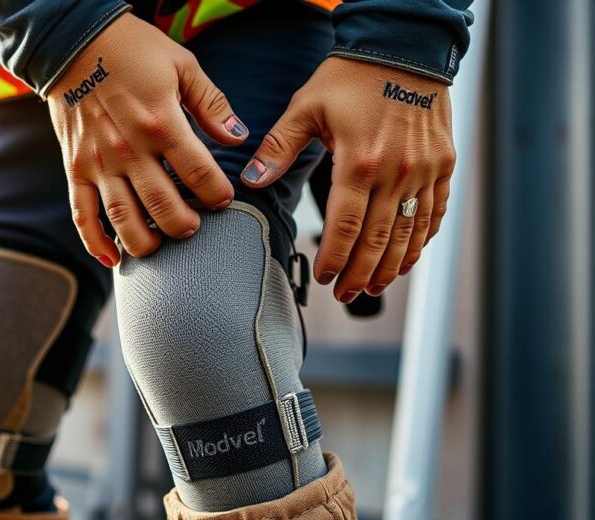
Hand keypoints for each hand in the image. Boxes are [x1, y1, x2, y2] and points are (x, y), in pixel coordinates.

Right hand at [47, 13, 247, 266]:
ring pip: (124, 220)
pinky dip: (95, 243)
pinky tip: (113, 260)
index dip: (218, 194)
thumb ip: (212, 104)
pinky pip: (82, 215)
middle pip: (164, 207)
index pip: (199, 174)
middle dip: (186, 225)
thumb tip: (238, 137)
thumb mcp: (181, 65)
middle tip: (194, 226)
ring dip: (147, 242)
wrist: (73, 42)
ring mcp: (99, 163)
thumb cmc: (132, 50)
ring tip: (162, 244)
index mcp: (161, 123)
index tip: (223, 199)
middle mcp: (129, 150)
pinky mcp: (75, 168)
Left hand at [242, 57, 454, 302]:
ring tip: (374, 287)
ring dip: (392, 267)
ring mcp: (425, 171)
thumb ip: (278, 148)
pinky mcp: (444, 165)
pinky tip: (408, 258)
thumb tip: (252, 181)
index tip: (325, 278)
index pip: (345, 227)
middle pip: (378, 240)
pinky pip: (435, 213)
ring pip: (410, 234)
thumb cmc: (351, 76)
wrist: (405, 47)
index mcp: (358, 161)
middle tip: (346, 295)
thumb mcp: (306, 107)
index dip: (334, 258)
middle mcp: (396, 172)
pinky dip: (422, 240)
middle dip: (360, 274)